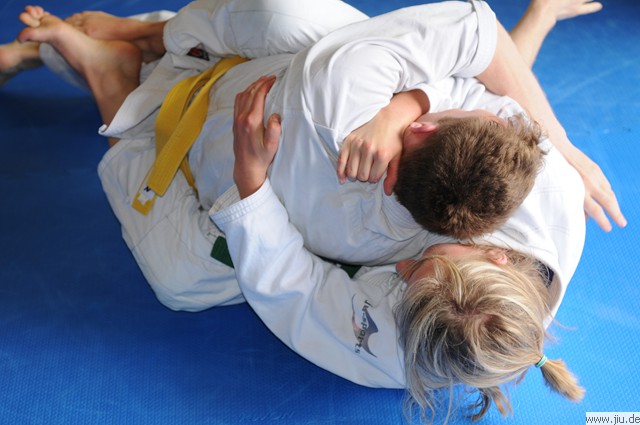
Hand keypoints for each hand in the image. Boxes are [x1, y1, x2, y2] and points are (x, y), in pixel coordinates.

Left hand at [233, 75, 280, 197]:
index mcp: (252, 121)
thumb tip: (275, 115)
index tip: (274, 79)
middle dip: (260, 82)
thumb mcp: (272, 146)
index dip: (266, 85)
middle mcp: (242, 118)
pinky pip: (238, 102)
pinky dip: (245, 93)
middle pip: (250, 93)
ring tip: (261, 81)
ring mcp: (237, 119)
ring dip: (252, 86)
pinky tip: (251, 92)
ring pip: (242, 96)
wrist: (246, 167)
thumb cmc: (261, 157)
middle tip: (270, 77)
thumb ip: (275, 130)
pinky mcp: (235, 122)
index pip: (258, 96)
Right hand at [337, 112, 402, 185]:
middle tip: (367, 171)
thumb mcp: (398, 157)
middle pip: (361, 176)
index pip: (373, 178)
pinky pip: (341, 160)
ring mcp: (357, 144)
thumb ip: (393, 176)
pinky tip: (342, 178)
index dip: (374, 178)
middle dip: (364, 177)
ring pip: (351, 171)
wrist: (388, 119)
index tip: (376, 173)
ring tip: (359, 171)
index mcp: (382, 155)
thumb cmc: (394, 140)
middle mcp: (369, 149)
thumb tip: (388, 193)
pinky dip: (341, 171)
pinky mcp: (349, 141)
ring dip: (354, 174)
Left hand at [564, 145, 626, 230]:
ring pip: (608, 192)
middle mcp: (588, 183)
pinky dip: (608, 193)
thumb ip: (571, 203)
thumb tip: (584, 217)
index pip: (594, 209)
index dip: (602, 220)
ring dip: (614, 205)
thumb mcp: (559, 190)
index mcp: (578, 190)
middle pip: (607, 201)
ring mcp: (594, 175)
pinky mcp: (595, 169)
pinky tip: (609, 199)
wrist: (557, 148)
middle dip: (616, 214)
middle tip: (622, 224)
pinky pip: (605, 184)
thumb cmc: (553, 173)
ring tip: (618, 215)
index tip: (608, 229)